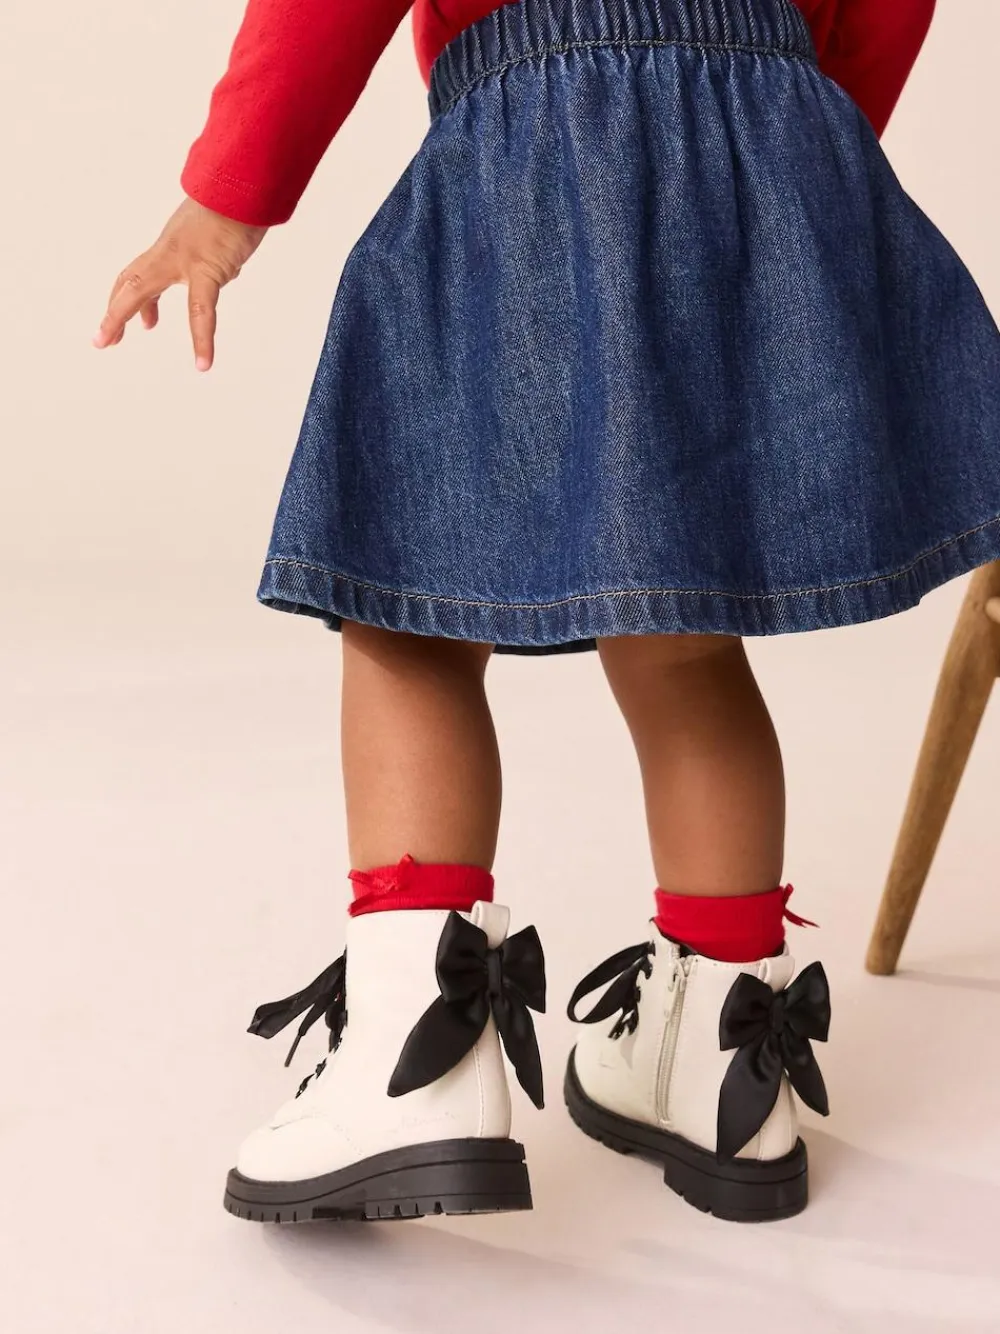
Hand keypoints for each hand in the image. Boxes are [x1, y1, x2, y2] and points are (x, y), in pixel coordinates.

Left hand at [94, 199, 267, 370]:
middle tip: (103, 340)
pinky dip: (202, 339)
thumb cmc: (235, 207)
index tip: (122, 322)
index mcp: (170, 247)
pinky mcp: (209, 268)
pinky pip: (202, 310)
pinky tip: (203, 363)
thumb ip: (208, 254)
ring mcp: (186, 259)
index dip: (123, 299)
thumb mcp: (213, 234)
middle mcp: (170, 252)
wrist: (245, 186)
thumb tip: (216, 272)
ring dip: (124, 315)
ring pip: (144, 289)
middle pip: (130, 281)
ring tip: (114, 342)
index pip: (137, 275)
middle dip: (113, 311)